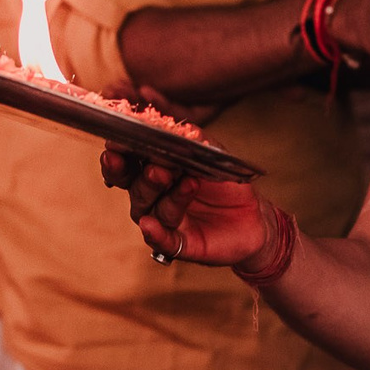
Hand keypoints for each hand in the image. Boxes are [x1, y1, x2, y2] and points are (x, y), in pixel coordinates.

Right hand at [101, 148, 274, 266]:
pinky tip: (150, 225)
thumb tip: (173, 126)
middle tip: (157, 167)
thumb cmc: (225, 184)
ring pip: (151, 210)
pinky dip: (155, 233)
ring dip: (165, 197)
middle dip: (143, 177)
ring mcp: (165, 221)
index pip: (129, 163)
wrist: (253, 217)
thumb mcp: (213, 155)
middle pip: (136, 187)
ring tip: (186, 183)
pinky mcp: (179, 244)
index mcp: (155, 171)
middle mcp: (154, 198)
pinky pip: (162, 240)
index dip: (120, 155)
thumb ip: (193, 139)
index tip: (115, 145)